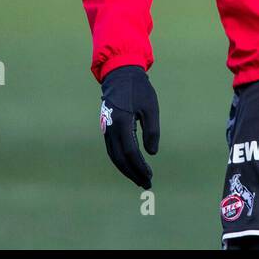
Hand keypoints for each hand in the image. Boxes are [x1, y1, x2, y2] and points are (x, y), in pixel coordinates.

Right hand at [99, 65, 159, 188]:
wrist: (119, 74)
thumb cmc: (138, 89)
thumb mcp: (150, 107)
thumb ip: (151, 130)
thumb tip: (151, 153)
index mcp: (122, 122)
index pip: (130, 152)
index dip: (139, 166)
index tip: (149, 176)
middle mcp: (111, 129)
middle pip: (120, 159)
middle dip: (133, 173)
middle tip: (146, 184)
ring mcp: (106, 129)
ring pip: (114, 156)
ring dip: (126, 169)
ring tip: (139, 179)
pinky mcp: (106, 128)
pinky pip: (112, 149)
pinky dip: (120, 160)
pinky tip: (130, 166)